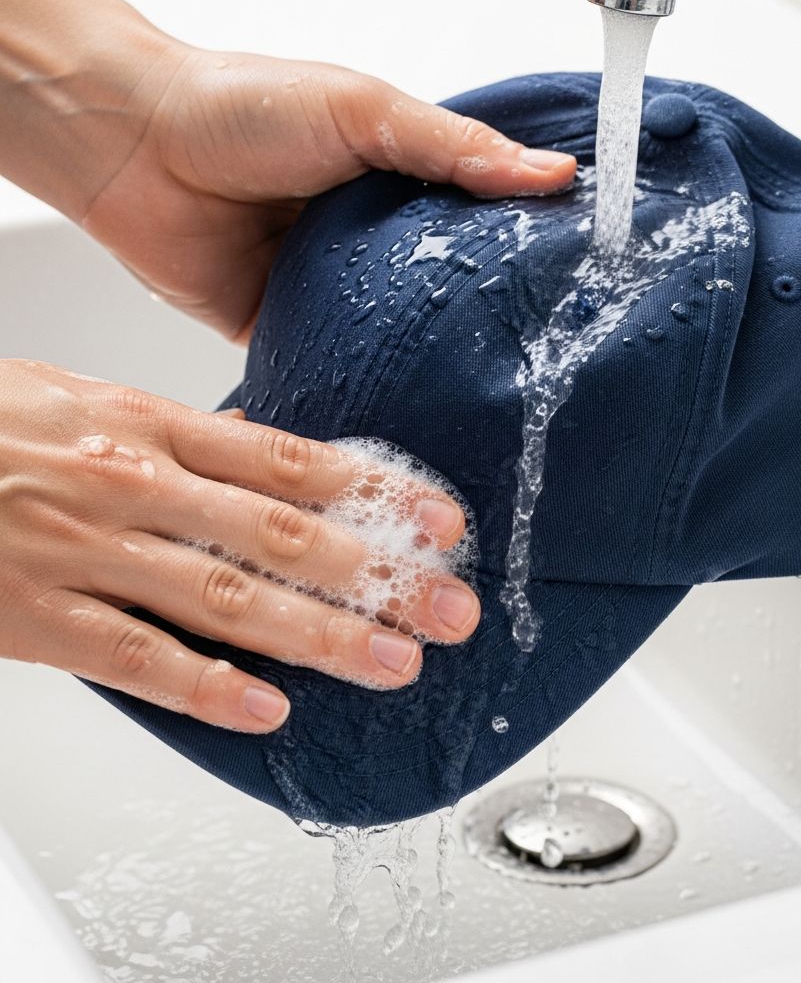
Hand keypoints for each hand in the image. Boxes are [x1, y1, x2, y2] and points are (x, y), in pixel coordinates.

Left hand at [0, 0, 577, 340]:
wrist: (136, 150)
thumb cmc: (242, 107)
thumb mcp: (364, 111)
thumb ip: (454, 149)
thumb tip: (551, 172)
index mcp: (395, 187)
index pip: (476, 227)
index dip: (519, 253)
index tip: (569, 284)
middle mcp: (368, 245)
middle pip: (439, 292)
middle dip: (477, 322)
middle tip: (534, 356)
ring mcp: (330, 293)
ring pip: (392, 339)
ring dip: (421, 360)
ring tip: (481, 394)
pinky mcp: (289, 333)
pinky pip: (334, 369)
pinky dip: (359, 385)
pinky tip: (401, 408)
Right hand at [0, 360, 479, 731]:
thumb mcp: (99, 400)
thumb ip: (191, 440)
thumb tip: (279, 460)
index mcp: (151, 424)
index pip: (290, 460)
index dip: (375, 491)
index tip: (441, 519)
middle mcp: (132, 484)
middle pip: (281, 536)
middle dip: (377, 576)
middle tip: (449, 607)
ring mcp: (85, 552)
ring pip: (224, 600)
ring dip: (319, 637)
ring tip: (392, 663)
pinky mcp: (36, 617)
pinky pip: (133, 658)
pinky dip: (205, 687)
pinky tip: (268, 709)